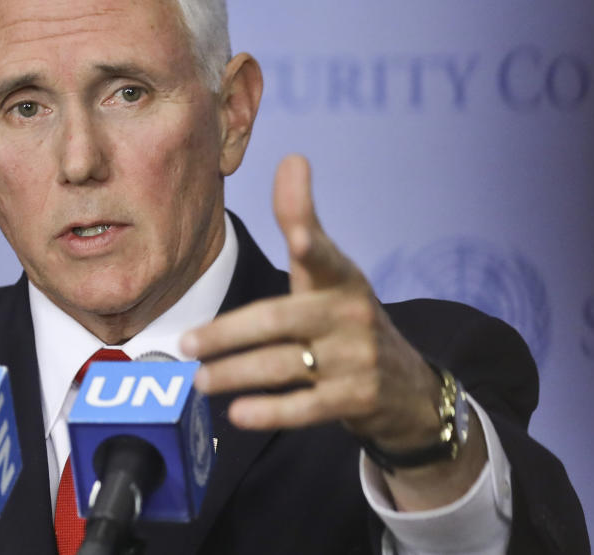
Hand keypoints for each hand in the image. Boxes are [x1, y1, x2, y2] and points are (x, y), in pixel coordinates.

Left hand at [181, 155, 442, 450]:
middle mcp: (350, 314)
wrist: (406, 385)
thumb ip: (303, 219)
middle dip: (228, 334)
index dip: (311, 243)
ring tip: (198, 381)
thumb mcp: (330, 268)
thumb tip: (292, 156)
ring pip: (283, 366)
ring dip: (236, 374)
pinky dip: (270, 411)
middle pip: (279, 321)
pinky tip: (238, 413)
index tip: (300, 236)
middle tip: (186, 345)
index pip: (323, 256)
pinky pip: (305, 407)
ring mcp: (355, 359)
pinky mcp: (355, 400)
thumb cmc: (348, 317)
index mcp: (341, 277)